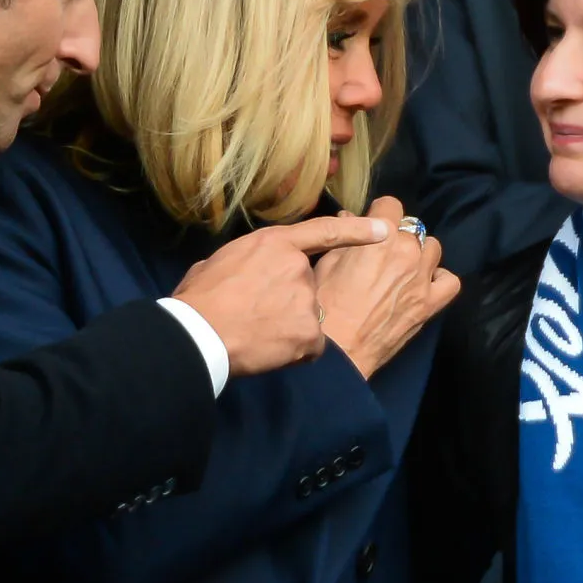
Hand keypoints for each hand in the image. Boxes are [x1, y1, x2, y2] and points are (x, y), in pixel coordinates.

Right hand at [171, 215, 390, 377]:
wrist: (198, 334)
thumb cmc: (197, 299)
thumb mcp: (219, 262)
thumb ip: (245, 261)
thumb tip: (244, 270)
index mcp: (273, 244)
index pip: (324, 232)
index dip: (357, 231)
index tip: (384, 230)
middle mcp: (298, 266)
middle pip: (308, 286)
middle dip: (289, 301)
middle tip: (257, 315)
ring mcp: (307, 299)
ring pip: (309, 316)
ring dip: (291, 326)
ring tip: (258, 334)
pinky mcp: (310, 331)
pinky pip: (312, 344)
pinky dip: (296, 351)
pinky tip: (270, 350)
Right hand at [316, 197, 461, 378]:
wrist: (338, 350)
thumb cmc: (325, 305)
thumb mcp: (326, 263)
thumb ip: (344, 236)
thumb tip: (349, 216)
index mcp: (381, 235)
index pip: (391, 204)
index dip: (379, 213)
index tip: (372, 225)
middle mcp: (407, 251)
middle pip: (412, 227)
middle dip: (398, 235)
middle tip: (382, 253)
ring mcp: (423, 278)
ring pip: (432, 248)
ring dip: (419, 253)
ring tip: (403, 268)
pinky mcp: (430, 304)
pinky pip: (450, 282)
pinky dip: (440, 279)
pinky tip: (425, 284)